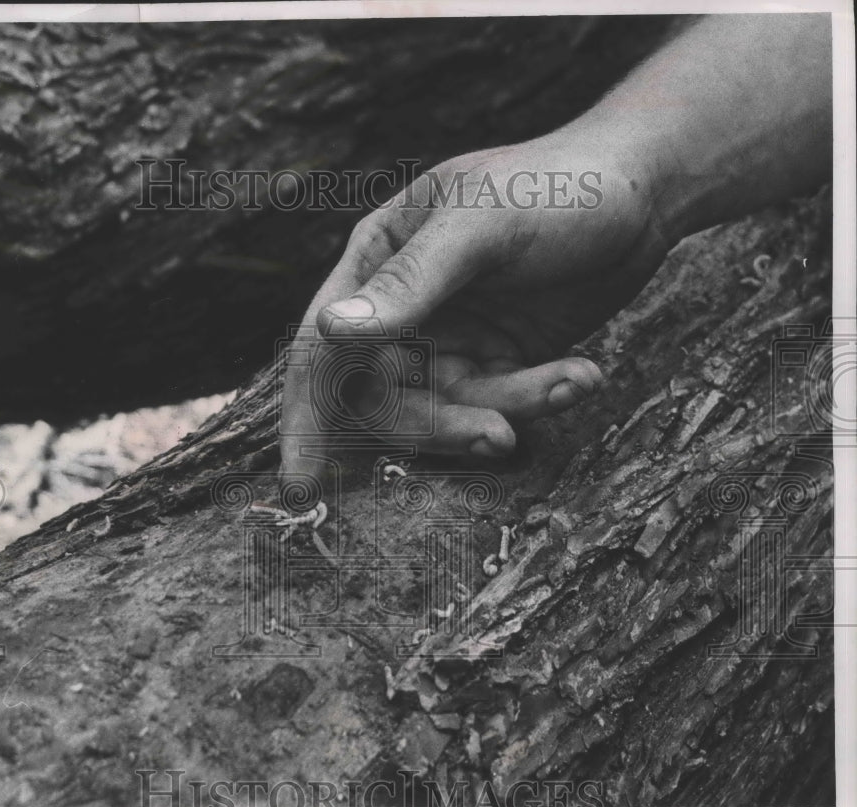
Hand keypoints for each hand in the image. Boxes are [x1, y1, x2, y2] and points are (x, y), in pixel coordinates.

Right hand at [279, 134, 672, 486]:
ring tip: (570, 383)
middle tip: (495, 435)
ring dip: (504, 408)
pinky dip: (538, 396)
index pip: (323, 348)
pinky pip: (498, 400)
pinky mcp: (498, 358)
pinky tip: (582, 374)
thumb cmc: (556, 185)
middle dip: (436, 424)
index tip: (298, 486)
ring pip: (445, 407)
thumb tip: (329, 330)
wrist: (643, 190)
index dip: (305, 417)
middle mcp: (404, 305)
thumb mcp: (481, 225)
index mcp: (377, 259)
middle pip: (382, 396)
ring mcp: (452, 336)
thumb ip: (408, 282)